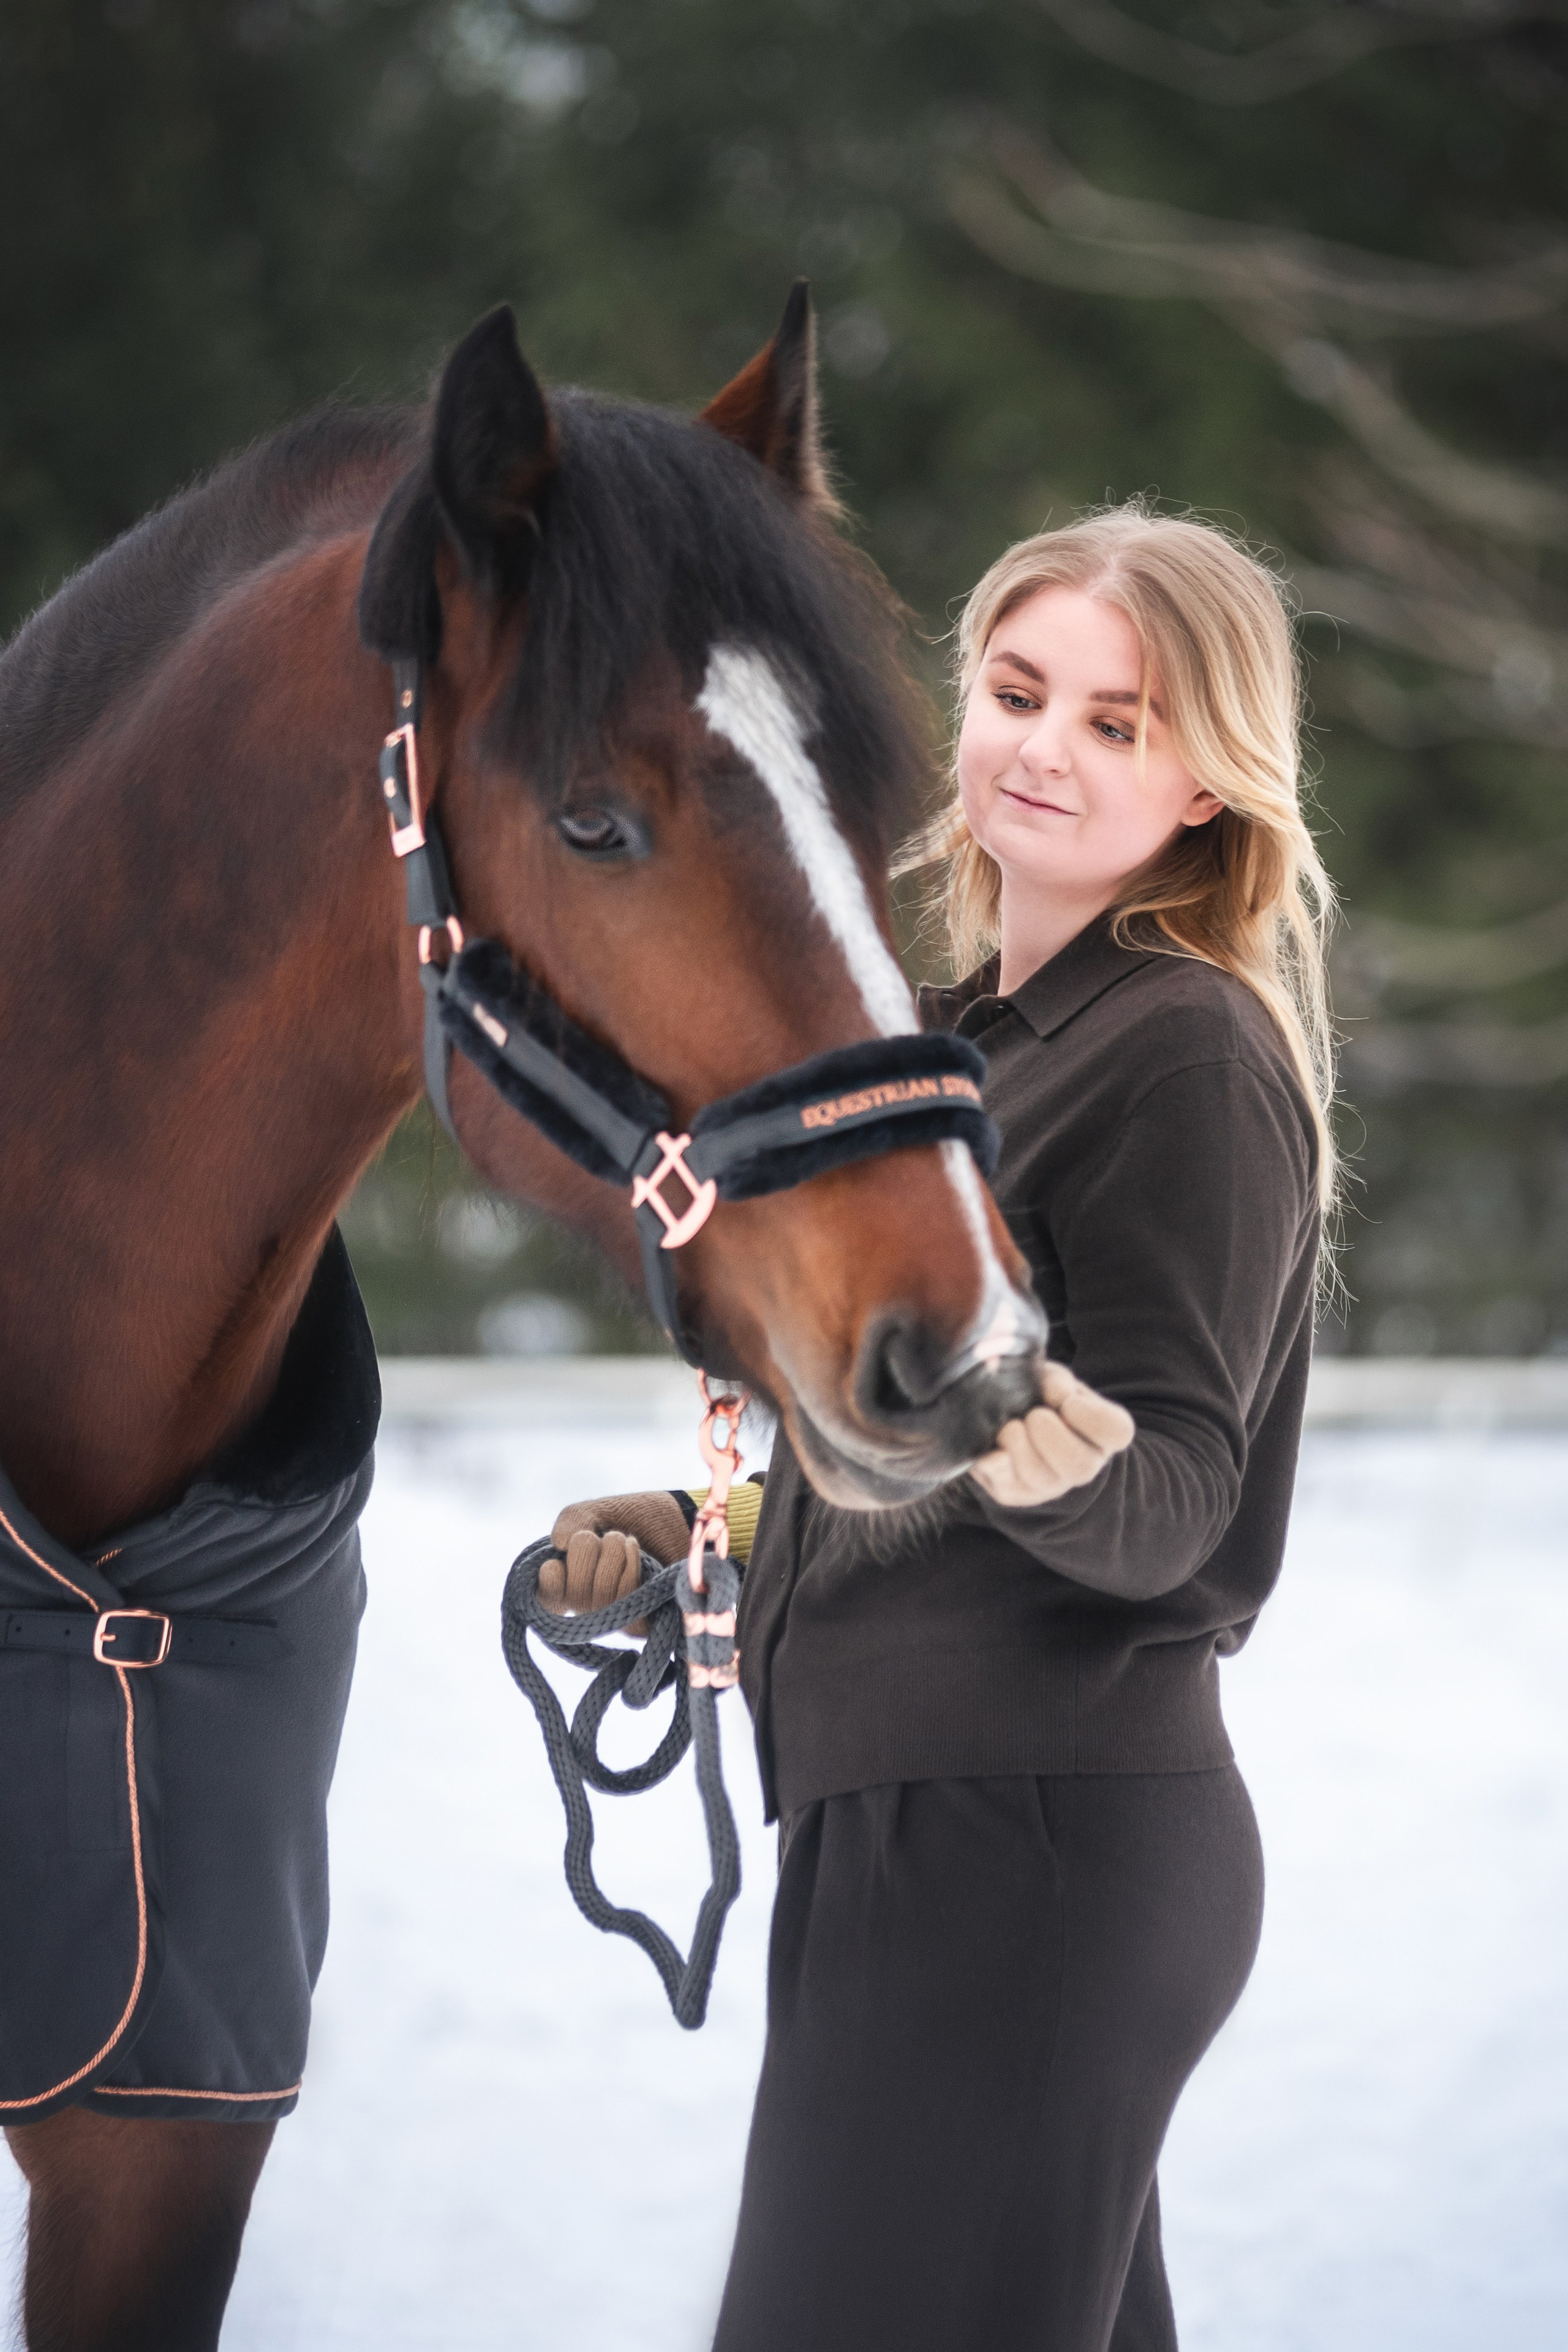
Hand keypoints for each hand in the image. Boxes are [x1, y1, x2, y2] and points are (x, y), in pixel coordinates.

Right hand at [542, 1489, 691, 1616]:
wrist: (681, 1517)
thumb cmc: (637, 1517)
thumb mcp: (597, 1511)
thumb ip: (572, 1521)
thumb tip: (559, 1544)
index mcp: (570, 1581)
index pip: (546, 1600)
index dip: (549, 1580)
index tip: (559, 1558)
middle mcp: (589, 1604)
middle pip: (572, 1596)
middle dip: (585, 1553)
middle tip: (607, 1536)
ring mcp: (616, 1616)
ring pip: (597, 1601)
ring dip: (610, 1557)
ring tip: (625, 1540)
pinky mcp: (642, 1622)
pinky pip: (623, 1609)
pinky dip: (627, 1572)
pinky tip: (634, 1553)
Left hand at [970, 1363, 1134, 1509]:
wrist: (1007, 1420)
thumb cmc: (1040, 1395)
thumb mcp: (1052, 1378)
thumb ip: (1057, 1381)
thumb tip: (1055, 1393)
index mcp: (1101, 1434)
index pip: (1116, 1432)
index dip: (1092, 1416)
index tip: (1068, 1400)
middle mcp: (1083, 1465)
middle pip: (1081, 1466)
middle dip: (1052, 1436)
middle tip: (1035, 1416)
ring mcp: (1050, 1484)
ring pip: (1042, 1478)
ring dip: (1020, 1447)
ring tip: (1009, 1427)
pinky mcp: (1015, 1493)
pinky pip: (1006, 1486)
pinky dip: (995, 1464)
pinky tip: (993, 1449)